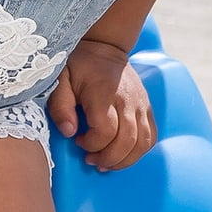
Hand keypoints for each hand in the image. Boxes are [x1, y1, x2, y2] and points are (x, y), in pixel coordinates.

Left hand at [50, 38, 157, 171]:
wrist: (104, 48)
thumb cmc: (79, 65)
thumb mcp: (59, 79)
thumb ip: (60, 105)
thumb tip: (68, 132)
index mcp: (103, 94)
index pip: (106, 131)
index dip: (92, 144)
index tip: (77, 141)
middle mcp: (127, 101)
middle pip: (127, 141)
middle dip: (109, 158)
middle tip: (92, 161)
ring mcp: (141, 105)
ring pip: (143, 142)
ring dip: (126, 159)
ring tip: (107, 163)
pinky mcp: (147, 108)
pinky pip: (151, 136)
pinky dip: (139, 151)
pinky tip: (123, 154)